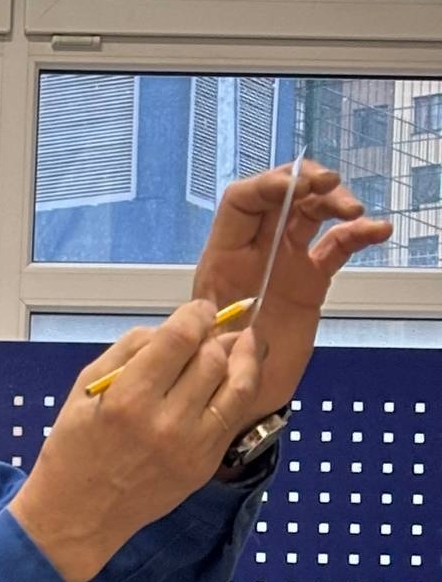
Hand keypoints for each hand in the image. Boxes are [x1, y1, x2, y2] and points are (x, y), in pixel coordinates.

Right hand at [10, 298, 270, 581]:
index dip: (197, 314)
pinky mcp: (205, 464)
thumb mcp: (84, 389)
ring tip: (235, 345)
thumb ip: (129, 350)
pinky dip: (239, 388)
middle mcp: (165, 422)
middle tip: (204, 335)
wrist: (78, 517)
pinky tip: (234, 375)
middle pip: (212, 357)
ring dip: (237, 358)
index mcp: (128, 399)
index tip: (199, 311)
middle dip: (211, 337)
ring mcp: (191, 447)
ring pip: (236, 383)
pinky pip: (236, 414)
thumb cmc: (73, 450)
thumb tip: (175, 327)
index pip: (182, 337)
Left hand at [192, 159, 391, 414]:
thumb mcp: (203, 344)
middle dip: (306, 182)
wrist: (242, 399)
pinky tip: (377, 231)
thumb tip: (217, 304)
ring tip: (355, 212)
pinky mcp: (311, 279)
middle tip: (331, 184)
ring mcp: (285, 262)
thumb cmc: (215, 371)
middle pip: (281, 197)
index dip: (268, 185)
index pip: (242, 202)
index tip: (296, 187)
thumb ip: (212, 321)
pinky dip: (358, 234)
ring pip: (312, 214)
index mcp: (223, 257)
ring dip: (335, 202)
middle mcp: (255, 252)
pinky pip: (337, 246)